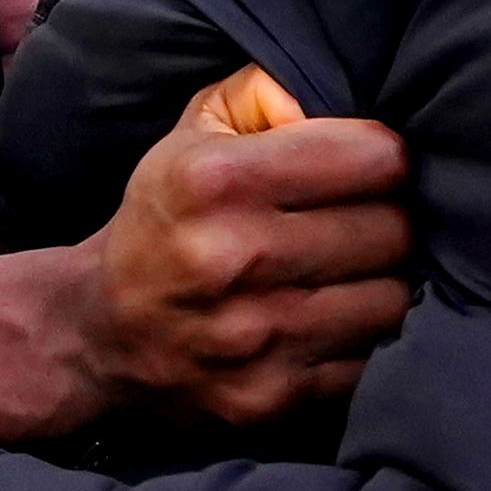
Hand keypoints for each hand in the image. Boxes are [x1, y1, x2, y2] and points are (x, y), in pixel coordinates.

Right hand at [0, 68, 409, 442]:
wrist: (99, 332)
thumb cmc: (165, 217)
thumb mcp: (193, 131)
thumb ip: (268, 93)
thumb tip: (348, 97)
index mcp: (214, 180)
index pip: (374, 157)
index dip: (383, 156)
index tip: (370, 165)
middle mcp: (232, 257)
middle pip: (391, 229)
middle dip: (389, 217)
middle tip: (367, 218)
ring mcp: (254, 336)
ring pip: (390, 297)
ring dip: (382, 281)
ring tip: (352, 269)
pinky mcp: (270, 396)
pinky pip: (369, 358)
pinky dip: (362, 336)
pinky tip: (333, 316)